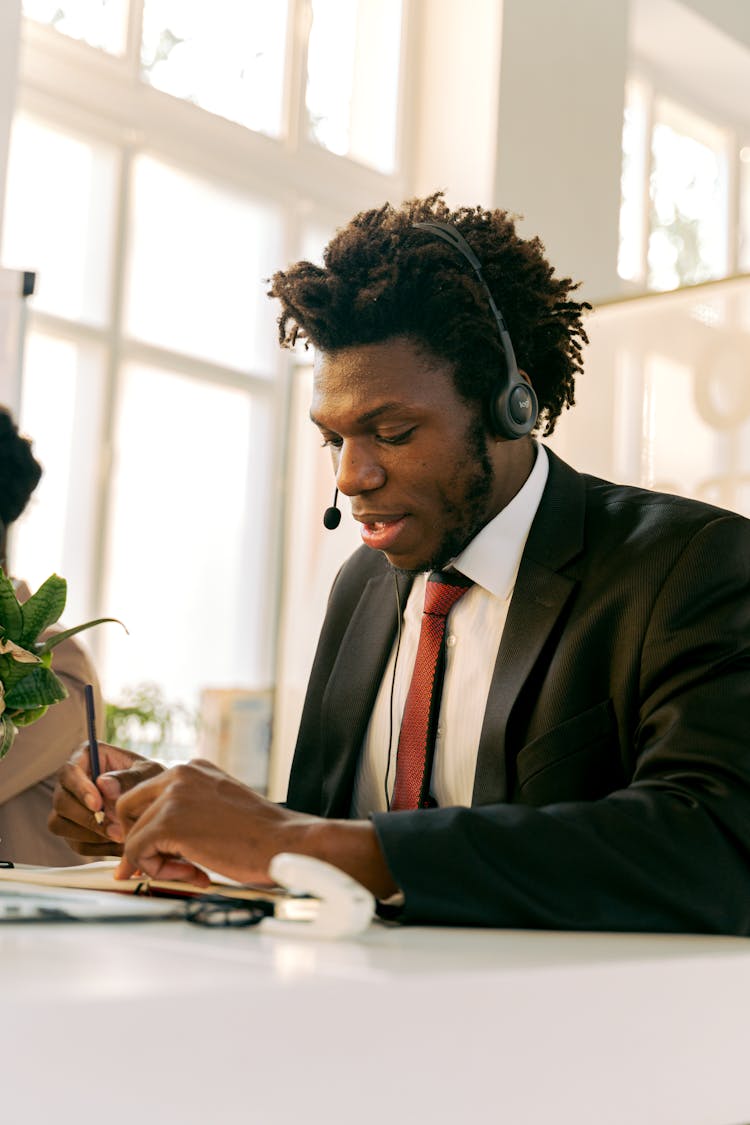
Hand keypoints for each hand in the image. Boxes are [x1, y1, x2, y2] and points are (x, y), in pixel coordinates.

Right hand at [48, 743, 164, 855]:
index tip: (98, 805)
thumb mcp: (147, 772)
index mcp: (86, 757)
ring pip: (59, 824)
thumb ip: (128, 778)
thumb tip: (103, 785)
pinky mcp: (74, 830)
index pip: (69, 771)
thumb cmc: (150, 779)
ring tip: (120, 836)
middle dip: (86, 818)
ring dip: (89, 834)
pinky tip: (119, 845)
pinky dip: (97, 848)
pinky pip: (76, 844)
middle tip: (114, 829)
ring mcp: (69, 807)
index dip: (79, 789)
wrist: (156, 801)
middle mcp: (71, 782)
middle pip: (60, 801)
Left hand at [114, 759, 307, 884]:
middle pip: (128, 808)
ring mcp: (173, 796)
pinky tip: (191, 873)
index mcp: (193, 769)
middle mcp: (180, 774)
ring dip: (155, 861)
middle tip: (168, 864)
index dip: (148, 827)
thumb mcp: (217, 807)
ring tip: (191, 871)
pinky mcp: (168, 823)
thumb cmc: (260, 834)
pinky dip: (155, 870)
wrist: (285, 843)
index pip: (146, 795)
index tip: (162, 851)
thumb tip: (155, 838)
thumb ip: (188, 812)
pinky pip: (137, 852)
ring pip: (133, 834)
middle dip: (140, 839)